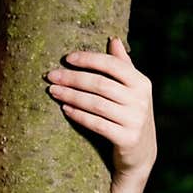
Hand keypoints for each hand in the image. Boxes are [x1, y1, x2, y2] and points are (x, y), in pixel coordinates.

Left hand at [46, 37, 156, 180]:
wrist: (141, 153)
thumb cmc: (130, 115)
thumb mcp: (132, 90)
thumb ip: (123, 66)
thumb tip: (114, 39)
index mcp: (142, 83)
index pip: (112, 65)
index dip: (89, 59)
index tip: (66, 58)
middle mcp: (141, 100)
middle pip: (100, 84)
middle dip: (73, 78)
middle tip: (51, 76)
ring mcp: (135, 120)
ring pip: (96, 104)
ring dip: (71, 96)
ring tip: (53, 91)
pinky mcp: (127, 139)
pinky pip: (97, 124)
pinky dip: (79, 115)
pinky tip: (65, 109)